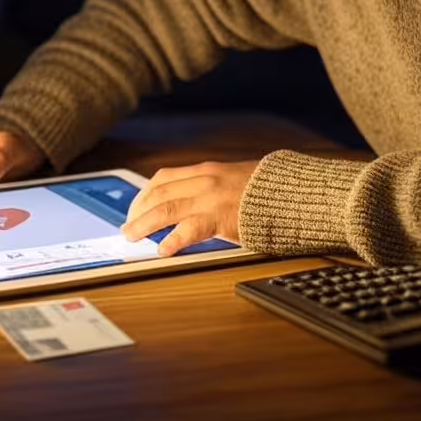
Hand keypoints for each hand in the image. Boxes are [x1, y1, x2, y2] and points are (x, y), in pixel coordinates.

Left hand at [121, 160, 259, 256]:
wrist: (292, 191)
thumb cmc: (267, 190)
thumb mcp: (235, 178)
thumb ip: (213, 186)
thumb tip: (193, 202)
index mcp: (206, 170)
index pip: (163, 178)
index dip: (144, 194)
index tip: (135, 208)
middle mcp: (204, 180)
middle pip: (158, 192)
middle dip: (138, 210)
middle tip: (128, 227)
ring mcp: (211, 197)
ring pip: (166, 208)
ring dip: (144, 223)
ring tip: (132, 236)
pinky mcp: (221, 216)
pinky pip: (189, 228)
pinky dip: (172, 239)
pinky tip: (163, 250)